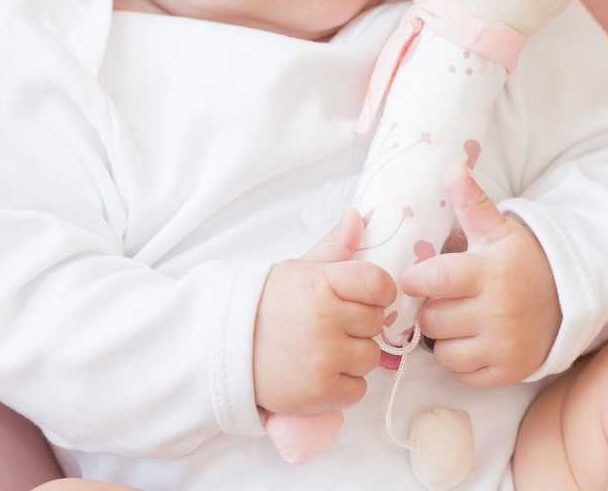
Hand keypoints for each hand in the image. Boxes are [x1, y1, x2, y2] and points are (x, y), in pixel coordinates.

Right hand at [253, 209, 396, 414]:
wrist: (228, 348)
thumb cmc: (267, 304)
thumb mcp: (299, 268)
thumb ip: (334, 245)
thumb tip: (357, 215)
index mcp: (323, 282)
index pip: (379, 283)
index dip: (379, 291)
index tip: (366, 297)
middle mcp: (327, 318)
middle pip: (377, 322)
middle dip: (360, 324)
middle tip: (333, 324)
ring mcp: (325, 357)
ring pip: (371, 357)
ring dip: (354, 356)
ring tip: (325, 349)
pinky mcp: (320, 392)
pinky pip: (358, 390)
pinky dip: (344, 385)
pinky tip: (321, 372)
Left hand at [399, 163, 561, 386]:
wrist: (565, 298)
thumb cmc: (519, 259)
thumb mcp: (496, 228)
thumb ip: (469, 200)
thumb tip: (451, 165)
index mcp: (490, 272)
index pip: (434, 281)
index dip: (415, 280)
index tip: (411, 277)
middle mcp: (498, 312)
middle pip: (432, 319)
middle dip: (429, 307)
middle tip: (439, 297)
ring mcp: (504, 346)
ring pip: (443, 350)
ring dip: (441, 336)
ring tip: (453, 317)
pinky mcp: (508, 371)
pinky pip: (461, 373)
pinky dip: (458, 359)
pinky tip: (469, 338)